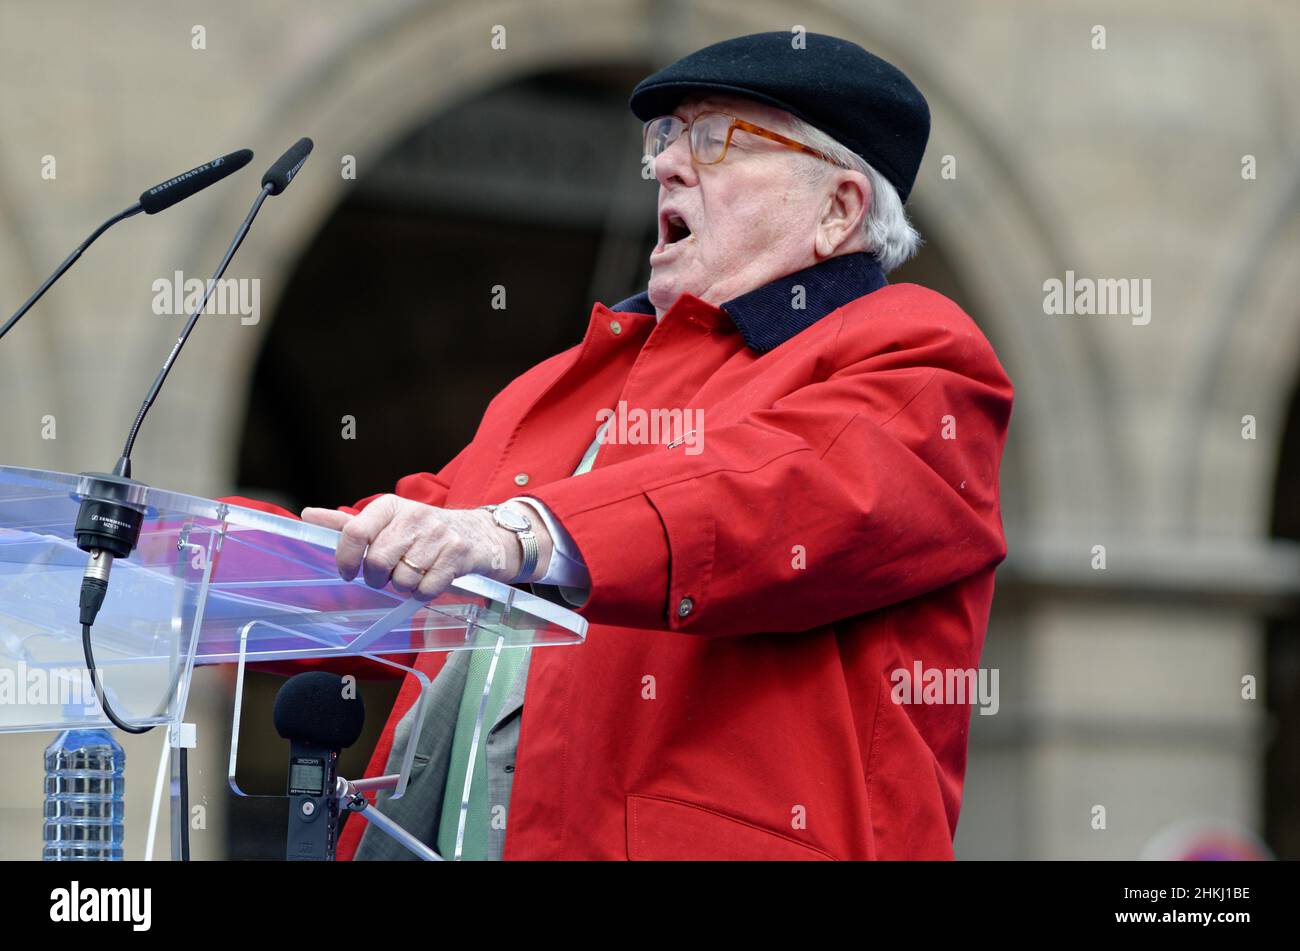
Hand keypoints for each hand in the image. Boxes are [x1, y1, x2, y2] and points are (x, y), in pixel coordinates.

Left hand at [300, 496, 551, 600]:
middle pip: (377, 562)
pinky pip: (426, 588)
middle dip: (378, 578)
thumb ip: (347, 524)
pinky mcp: (458, 554)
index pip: (354, 531)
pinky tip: (430, 579)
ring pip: (402, 579)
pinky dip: (424, 592)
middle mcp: (414, 515)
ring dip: (404, 586)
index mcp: (390, 505)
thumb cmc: (423, 531)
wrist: (478, 534)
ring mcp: (438, 534)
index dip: (346, 559)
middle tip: (386, 576)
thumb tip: (307, 515)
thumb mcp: (387, 521)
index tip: (348, 572)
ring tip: (413, 575)